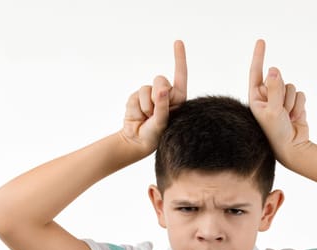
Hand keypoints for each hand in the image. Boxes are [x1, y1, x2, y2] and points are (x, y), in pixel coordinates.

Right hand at [120, 40, 186, 154]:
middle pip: (161, 80)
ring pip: (147, 88)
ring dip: (147, 105)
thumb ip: (162, 106)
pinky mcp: (137, 97)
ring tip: (147, 117)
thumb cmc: (156, 135)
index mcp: (177, 99)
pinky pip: (136, 95)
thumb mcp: (162, 122)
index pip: (180, 75)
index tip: (177, 42)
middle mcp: (165, 94)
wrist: (137, 141)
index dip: (179, 58)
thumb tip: (161, 89)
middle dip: (157, 95)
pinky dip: (137, 107)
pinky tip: (138, 116)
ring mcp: (150, 95)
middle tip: (155, 112)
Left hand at [249, 40, 308, 165]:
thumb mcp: (272, 111)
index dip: (259, 56)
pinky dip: (300, 106)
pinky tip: (295, 118)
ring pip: (291, 86)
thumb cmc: (276, 133)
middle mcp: (268, 97)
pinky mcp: (294, 104)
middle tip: (281, 111)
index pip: (256, 72)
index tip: (261, 41)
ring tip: (288, 117)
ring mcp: (281, 100)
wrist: (293, 149)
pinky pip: (301, 94)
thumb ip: (274, 89)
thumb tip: (273, 69)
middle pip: (279, 78)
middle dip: (283, 92)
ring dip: (292, 102)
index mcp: (256, 98)